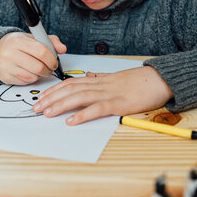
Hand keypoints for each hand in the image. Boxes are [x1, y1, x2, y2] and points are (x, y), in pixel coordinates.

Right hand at [0, 32, 66, 84]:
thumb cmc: (17, 45)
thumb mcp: (32, 38)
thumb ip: (50, 41)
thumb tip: (63, 48)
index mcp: (18, 41)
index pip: (41, 51)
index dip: (52, 59)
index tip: (54, 62)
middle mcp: (10, 53)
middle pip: (38, 67)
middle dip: (48, 70)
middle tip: (49, 68)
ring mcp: (7, 66)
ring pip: (33, 76)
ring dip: (40, 75)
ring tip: (39, 69)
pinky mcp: (5, 77)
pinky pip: (25, 82)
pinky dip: (31, 79)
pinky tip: (29, 72)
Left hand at [33, 66, 173, 124]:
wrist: (160, 79)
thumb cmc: (141, 81)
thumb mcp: (117, 77)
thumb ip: (102, 77)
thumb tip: (90, 75)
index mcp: (99, 80)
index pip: (71, 83)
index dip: (54, 89)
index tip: (40, 97)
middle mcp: (100, 85)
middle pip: (70, 89)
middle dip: (50, 98)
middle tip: (35, 108)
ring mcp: (109, 93)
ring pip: (79, 97)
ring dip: (60, 105)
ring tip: (47, 113)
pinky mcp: (118, 104)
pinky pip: (97, 109)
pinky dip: (82, 115)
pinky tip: (71, 121)